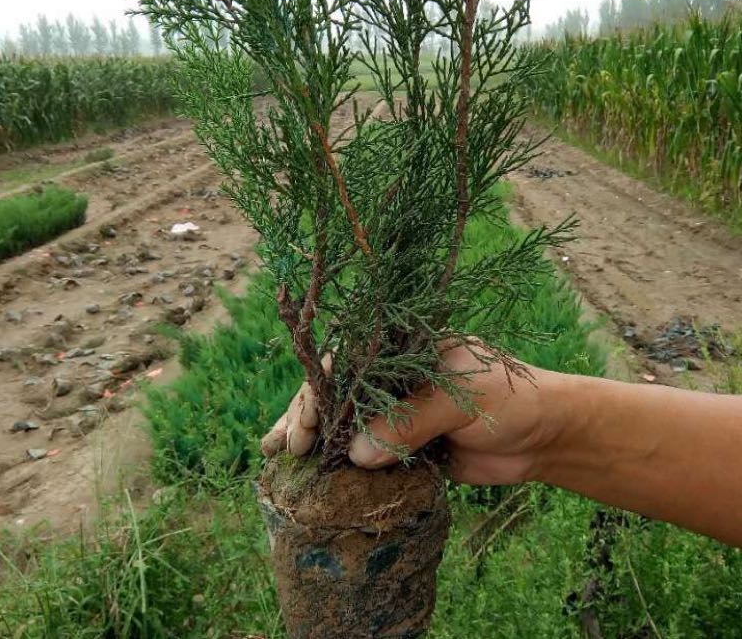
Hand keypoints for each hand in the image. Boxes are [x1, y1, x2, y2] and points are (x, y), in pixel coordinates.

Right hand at [261, 340, 549, 485]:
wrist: (547, 436)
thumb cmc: (512, 399)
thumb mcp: (461, 399)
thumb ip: (410, 421)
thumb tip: (355, 453)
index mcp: (405, 348)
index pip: (350, 360)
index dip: (321, 387)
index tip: (306, 420)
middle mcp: (395, 377)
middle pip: (338, 391)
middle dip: (306, 414)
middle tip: (286, 446)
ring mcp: (398, 412)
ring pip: (345, 422)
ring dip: (312, 438)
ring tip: (278, 458)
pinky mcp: (406, 445)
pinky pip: (366, 454)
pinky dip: (340, 465)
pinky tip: (313, 476)